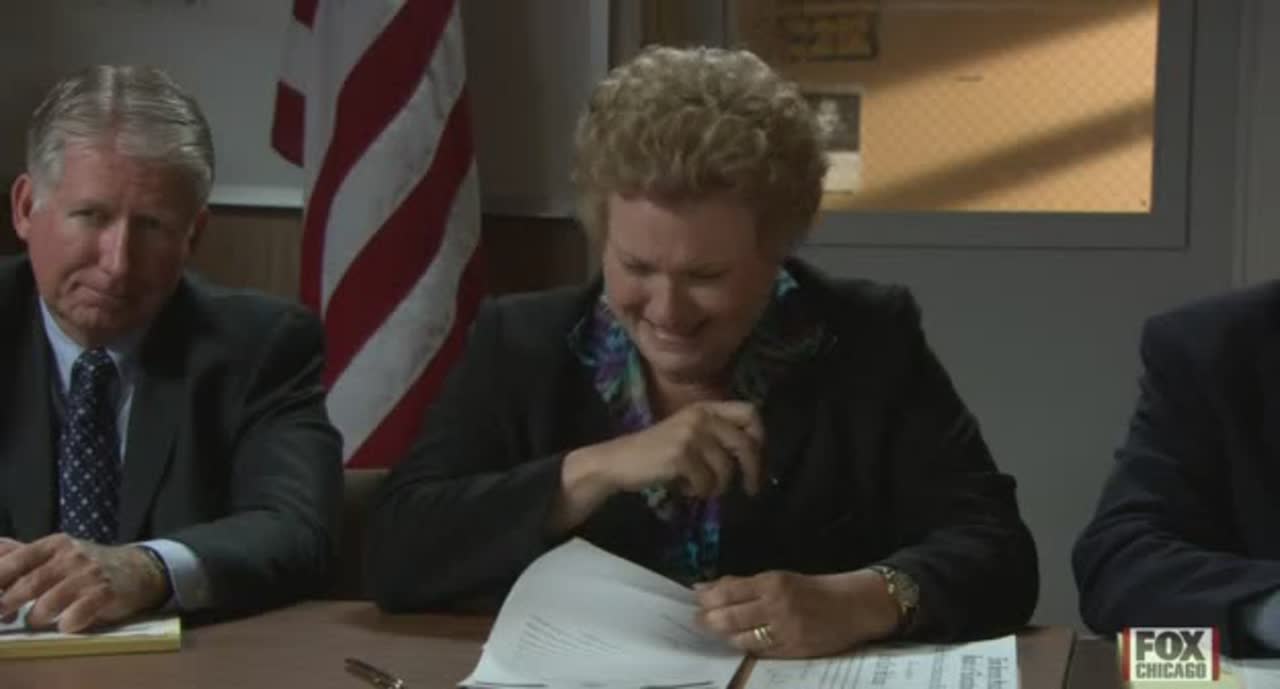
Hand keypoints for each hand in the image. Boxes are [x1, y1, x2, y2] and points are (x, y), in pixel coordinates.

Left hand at [0, 534, 168, 632]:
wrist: (137, 570)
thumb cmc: (87, 565)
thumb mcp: (57, 551)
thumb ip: (23, 553)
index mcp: (54, 544)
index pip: (15, 559)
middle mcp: (72, 556)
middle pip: (28, 584)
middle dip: (8, 604)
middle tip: (2, 617)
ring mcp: (89, 575)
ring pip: (48, 603)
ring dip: (36, 618)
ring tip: (38, 620)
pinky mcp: (105, 594)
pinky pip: (76, 616)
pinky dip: (66, 624)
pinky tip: (67, 624)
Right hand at [587, 400, 764, 497]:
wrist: (620, 460)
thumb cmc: (658, 451)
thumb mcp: (691, 433)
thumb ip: (718, 436)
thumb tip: (754, 458)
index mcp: (706, 408)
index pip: (750, 412)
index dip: (759, 436)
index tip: (756, 458)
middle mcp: (701, 416)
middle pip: (745, 443)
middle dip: (752, 470)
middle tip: (750, 490)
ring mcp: (690, 435)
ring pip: (726, 469)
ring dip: (717, 486)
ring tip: (700, 487)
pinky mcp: (680, 455)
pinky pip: (706, 482)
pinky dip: (698, 491)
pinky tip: (683, 487)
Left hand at [694, 569, 900, 657]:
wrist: (853, 606)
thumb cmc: (813, 589)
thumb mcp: (780, 578)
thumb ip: (745, 585)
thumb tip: (709, 587)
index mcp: (773, 583)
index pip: (729, 591)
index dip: (707, 597)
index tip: (695, 598)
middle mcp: (777, 606)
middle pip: (729, 616)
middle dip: (708, 619)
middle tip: (697, 620)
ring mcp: (785, 631)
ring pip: (741, 638)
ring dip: (724, 636)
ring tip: (716, 631)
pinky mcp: (793, 650)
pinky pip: (760, 652)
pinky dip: (745, 647)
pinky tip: (738, 642)